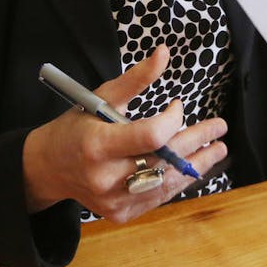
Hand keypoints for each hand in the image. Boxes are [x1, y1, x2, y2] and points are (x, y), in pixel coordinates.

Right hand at [21, 45, 228, 223]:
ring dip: (197, 164)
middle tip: (218, 128)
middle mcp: (106, 177)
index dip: (173, 119)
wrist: (48, 167)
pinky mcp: (121, 213)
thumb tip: (164, 53)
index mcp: (98, 145)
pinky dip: (178, 181)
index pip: (151, 136)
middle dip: (197, 141)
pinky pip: (158, 196)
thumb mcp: (100, 97)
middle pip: (165, 160)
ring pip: (167, 182)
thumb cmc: (76, 126)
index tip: (178, 105)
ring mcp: (114, 199)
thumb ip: (135, 79)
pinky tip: (193, 167)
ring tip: (217, 150)